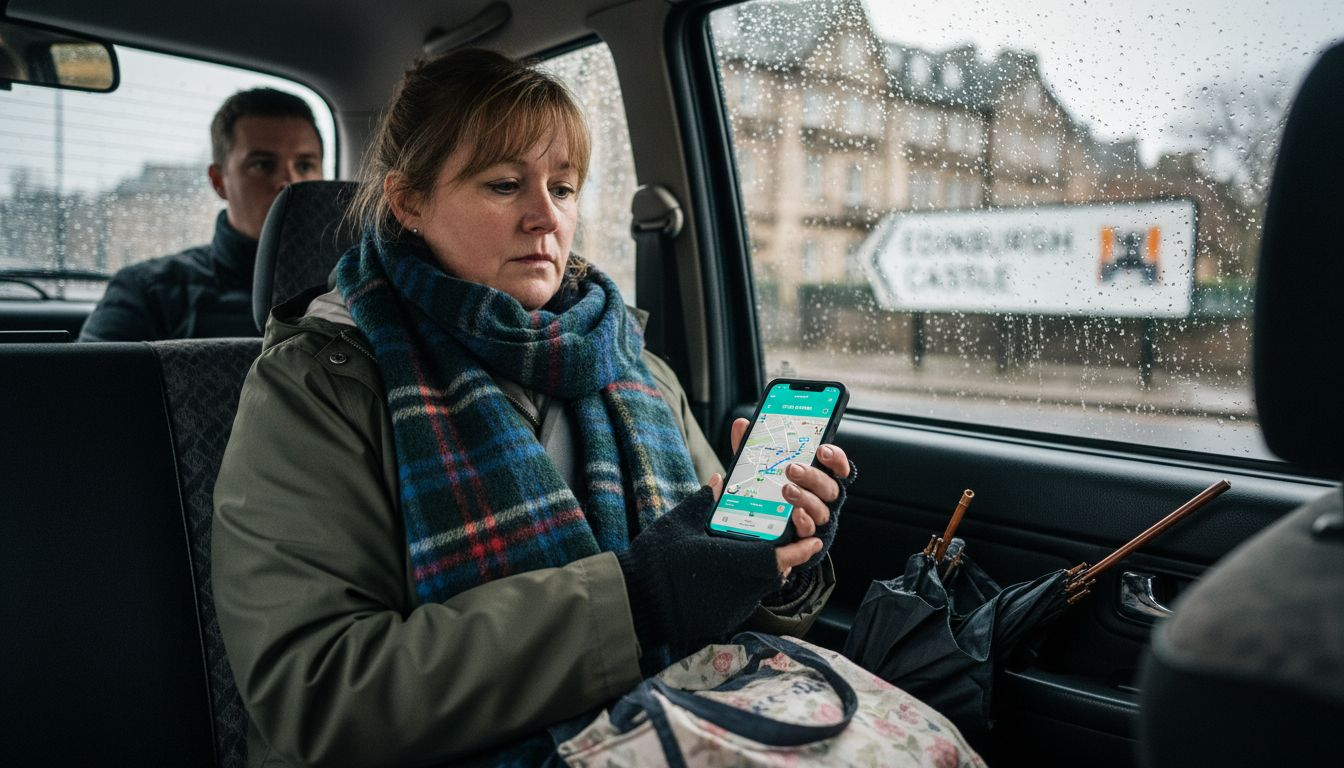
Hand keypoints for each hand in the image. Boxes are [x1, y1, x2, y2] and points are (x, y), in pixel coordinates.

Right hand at [617, 485, 784, 647]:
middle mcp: (740, 588)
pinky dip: (743, 588)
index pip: (779, 557)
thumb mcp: (678, 524)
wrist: (634, 604)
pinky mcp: (722, 620)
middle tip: (782, 543)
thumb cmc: (655, 561)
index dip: (799, 549)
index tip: (812, 540)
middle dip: (782, 559)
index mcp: (733, 561)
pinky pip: (743, 601)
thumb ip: (703, 501)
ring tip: (751, 556)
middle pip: (774, 573)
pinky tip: (728, 576)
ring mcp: (732, 608)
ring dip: (761, 573)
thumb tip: (718, 481)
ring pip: (760, 588)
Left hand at [728, 417, 850, 576]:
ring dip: (806, 498)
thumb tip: (742, 425)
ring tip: (786, 490)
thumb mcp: (756, 469)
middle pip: (829, 487)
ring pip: (822, 510)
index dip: (835, 458)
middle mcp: (821, 498)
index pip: (836, 466)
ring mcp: (815, 518)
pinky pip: (811, 532)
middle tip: (792, 468)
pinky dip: (804, 523)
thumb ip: (751, 449)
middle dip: (813, 476)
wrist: (758, 533)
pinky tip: (794, 516)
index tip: (822, 450)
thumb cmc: (765, 494)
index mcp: (815, 477)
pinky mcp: (805, 538)